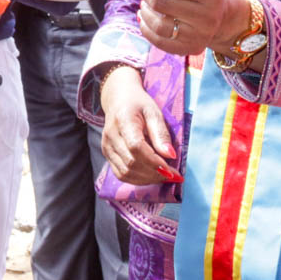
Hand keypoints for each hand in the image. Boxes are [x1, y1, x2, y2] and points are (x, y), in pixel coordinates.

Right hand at [99, 65, 178, 184]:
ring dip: (148, 179)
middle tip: (175, 176)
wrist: (118, 100)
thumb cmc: (138, 104)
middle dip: (155, 174)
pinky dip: (138, 179)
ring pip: (126, 172)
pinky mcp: (107, 154)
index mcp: (123, 120)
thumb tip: (171, 156)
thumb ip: (161, 134)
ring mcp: (106, 146)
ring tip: (165, 176)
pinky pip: (121, 174)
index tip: (173, 171)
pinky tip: (151, 176)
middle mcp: (110, 135)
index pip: (136, 147)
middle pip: (132, 163)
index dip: (154, 162)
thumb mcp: (154, 112)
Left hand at [128, 0, 245, 56]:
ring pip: (159, 25)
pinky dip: (146, 28)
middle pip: (163, 5)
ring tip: (146, 4)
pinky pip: (159, 41)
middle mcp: (207, 17)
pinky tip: (146, 18)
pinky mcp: (190, 48)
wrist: (220, 16)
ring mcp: (199, 35)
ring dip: (145, 12)